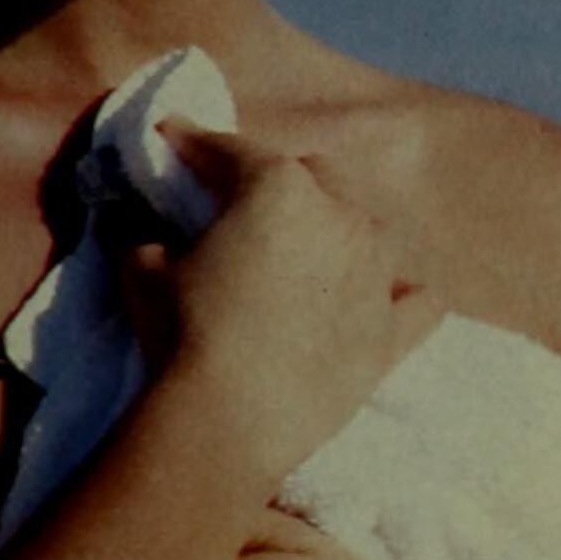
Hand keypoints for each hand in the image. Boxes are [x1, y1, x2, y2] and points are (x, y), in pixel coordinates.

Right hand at [137, 132, 443, 495]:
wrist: (227, 419)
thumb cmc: (181, 333)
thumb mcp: (143, 270)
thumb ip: (153, 239)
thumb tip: (155, 240)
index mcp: (278, 187)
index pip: (230, 151)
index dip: (195, 143)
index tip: (174, 139)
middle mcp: (341, 214)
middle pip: (314, 174)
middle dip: (278, 179)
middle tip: (243, 204)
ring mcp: (376, 272)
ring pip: (369, 226)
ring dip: (339, 228)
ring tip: (312, 250)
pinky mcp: (391, 331)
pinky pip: (417, 299)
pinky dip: (399, 293)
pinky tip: (382, 298)